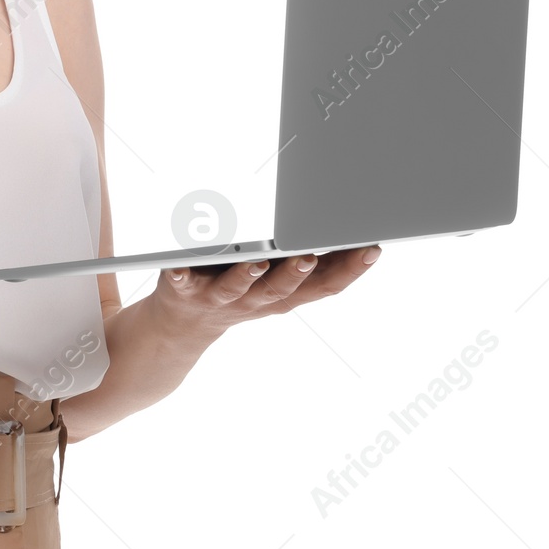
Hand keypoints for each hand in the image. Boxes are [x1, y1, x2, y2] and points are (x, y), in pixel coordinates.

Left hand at [154, 247, 381, 337]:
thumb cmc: (240, 289)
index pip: (324, 286)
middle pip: (282, 290)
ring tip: (257, 260)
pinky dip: (180, 275)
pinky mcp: (184, 291)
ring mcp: (220, 298)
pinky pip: (182, 283)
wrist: (184, 323)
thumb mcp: (279, 279)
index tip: (371, 247)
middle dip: (297, 273)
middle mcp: (255, 300)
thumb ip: (307, 257)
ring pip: (238, 289)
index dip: (350, 270)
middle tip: (310, 254)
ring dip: (248, 276)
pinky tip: (178, 266)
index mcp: (284, 294)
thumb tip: (344, 225)